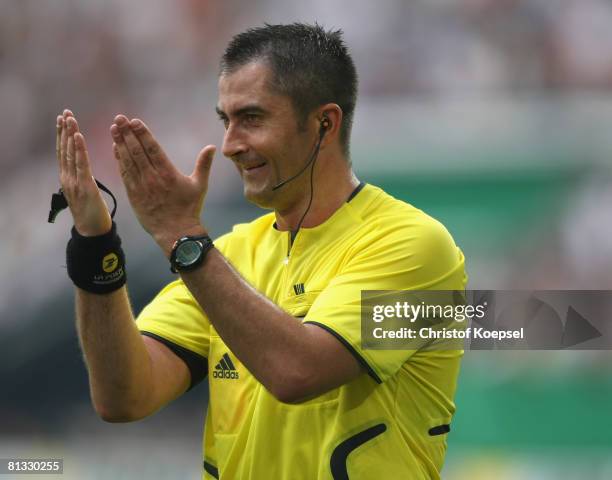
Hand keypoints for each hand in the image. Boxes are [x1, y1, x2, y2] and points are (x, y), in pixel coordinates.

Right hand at [57, 109, 111, 235]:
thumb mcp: (84, 189)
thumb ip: (82, 176)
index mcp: (67, 177)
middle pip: (64, 149)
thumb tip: (82, 164)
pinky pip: (81, 164)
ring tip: (70, 119)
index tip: (62, 118)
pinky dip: (79, 149)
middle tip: (65, 112)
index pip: (63, 151)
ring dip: (70, 135)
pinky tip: (78, 136)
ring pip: (70, 154)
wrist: (92, 230)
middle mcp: (67, 177)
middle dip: (64, 130)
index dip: (62, 134)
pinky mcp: (84, 186)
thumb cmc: (91, 211)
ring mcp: (74, 181)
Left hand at [110, 114, 215, 255]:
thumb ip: (203, 164)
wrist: (176, 232)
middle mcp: (153, 177)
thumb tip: (211, 147)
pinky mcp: (133, 194)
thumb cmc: (189, 208)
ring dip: (120, 143)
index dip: (142, 134)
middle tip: (120, 118)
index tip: (134, 121)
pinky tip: (116, 148)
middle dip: (127, 133)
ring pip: (128, 160)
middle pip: (137, 151)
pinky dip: (119, 160)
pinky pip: (124, 173)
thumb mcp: (200, 185)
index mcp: (168, 173)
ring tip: (114, 128)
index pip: (152, 148)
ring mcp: (141, 186)